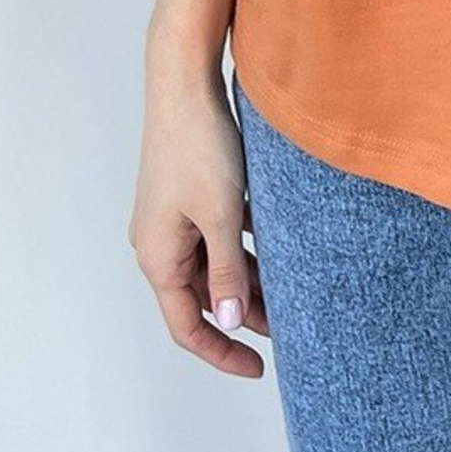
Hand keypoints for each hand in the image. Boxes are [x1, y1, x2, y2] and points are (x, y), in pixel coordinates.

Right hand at [130, 59, 269, 375]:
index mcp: (158, 258)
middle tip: (289, 330)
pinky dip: (245, 248)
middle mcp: (159, 244)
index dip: (222, 352)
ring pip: (214, 266)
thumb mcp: (221, 216)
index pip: (187, 326)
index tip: (258, 368)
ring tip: (292, 294)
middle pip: (202, 297)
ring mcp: (172, 220)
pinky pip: (217, 236)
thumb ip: (229, 273)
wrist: (184, 83)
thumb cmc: (198, 146)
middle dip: (244, 315)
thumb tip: (232, 323)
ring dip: (249, 280)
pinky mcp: (188, 197)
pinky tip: (281, 249)